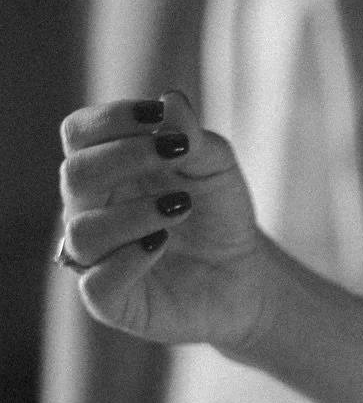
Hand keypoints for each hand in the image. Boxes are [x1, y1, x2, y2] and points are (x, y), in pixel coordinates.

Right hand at [57, 90, 269, 353]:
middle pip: (75, 174)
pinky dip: (128, 259)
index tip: (158, 116)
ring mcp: (98, 257)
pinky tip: (161, 243)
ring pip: (83, 231)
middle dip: (124, 157)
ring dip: (132, 213)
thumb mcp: (216, 168)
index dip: (110, 119)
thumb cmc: (219, 214)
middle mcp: (91, 210)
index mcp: (105, 169)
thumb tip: (170, 101)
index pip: (79, 134)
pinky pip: (96, 283)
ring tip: (182, 207)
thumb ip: (192, 137)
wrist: (246, 276)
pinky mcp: (113, 301)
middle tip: (176, 155)